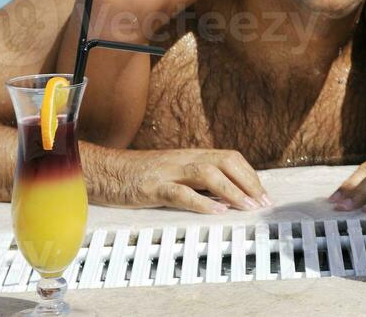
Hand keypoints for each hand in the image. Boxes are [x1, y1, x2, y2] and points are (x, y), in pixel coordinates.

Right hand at [85, 146, 269, 213]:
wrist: (102, 170)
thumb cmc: (138, 174)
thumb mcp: (173, 172)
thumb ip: (196, 179)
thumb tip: (226, 193)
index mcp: (191, 155)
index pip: (230, 157)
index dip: (250, 174)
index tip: (264, 193)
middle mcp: (184, 159)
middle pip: (225, 161)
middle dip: (248, 181)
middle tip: (262, 202)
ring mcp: (168, 171)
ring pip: (208, 174)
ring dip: (232, 190)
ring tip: (247, 206)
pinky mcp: (152, 187)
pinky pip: (180, 192)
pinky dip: (201, 201)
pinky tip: (216, 210)